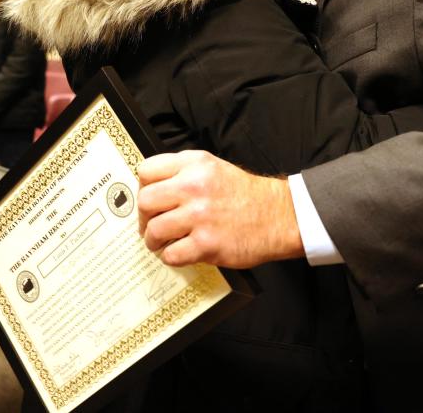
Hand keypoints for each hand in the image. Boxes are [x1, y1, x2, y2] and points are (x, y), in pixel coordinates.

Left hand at [137, 150, 304, 267]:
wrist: (278, 216)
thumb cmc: (244, 194)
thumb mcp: (212, 166)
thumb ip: (182, 171)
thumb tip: (149, 186)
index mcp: (194, 164)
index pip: (146, 171)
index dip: (143, 188)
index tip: (150, 201)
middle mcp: (195, 187)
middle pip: (145, 202)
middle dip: (144, 217)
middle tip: (152, 225)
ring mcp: (200, 216)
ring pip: (154, 230)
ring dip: (154, 241)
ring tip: (163, 242)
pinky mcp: (207, 244)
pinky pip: (171, 255)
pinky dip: (171, 257)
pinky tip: (180, 252)